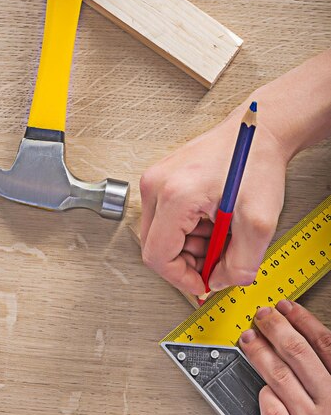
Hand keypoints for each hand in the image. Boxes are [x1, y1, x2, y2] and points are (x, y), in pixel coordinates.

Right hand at [140, 50, 330, 296]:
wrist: (257, 131)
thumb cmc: (255, 160)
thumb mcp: (258, 223)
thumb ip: (241, 265)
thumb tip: (220, 281)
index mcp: (175, 195)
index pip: (158, 257)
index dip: (181, 278)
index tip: (201, 283)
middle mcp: (157, 186)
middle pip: (156, 247)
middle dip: (187, 261)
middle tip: (217, 257)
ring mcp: (156, 181)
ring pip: (160, 236)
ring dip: (189, 246)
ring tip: (219, 233)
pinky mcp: (161, 180)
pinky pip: (165, 220)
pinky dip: (188, 230)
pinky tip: (211, 221)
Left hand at [239, 301, 330, 414]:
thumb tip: (323, 353)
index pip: (325, 345)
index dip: (303, 321)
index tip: (288, 307)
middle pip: (298, 355)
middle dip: (276, 328)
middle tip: (261, 315)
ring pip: (280, 378)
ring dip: (260, 354)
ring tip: (248, 339)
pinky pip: (272, 413)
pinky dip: (264, 396)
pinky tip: (259, 386)